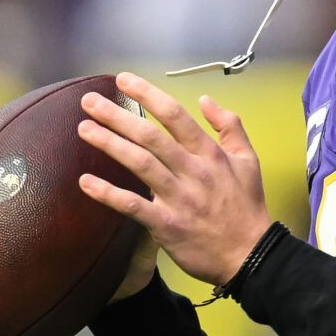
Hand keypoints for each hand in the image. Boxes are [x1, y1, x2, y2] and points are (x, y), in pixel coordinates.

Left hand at [76, 73, 273, 289]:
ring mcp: (178, 198)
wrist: (250, 255)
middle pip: (150, 136)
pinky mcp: (166, 225)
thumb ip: (230, 127)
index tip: (123, 80)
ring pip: (139, 164)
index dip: (147, 94)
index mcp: (210, 154)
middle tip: (89, 101)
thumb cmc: (247, 206)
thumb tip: (206, 99)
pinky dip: (108, 194)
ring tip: (84, 128)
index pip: (175, 116)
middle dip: (118, 115)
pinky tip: (85, 182)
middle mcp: (192, 171)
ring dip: (110, 144)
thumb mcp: (249, 161)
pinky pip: (132, 206)